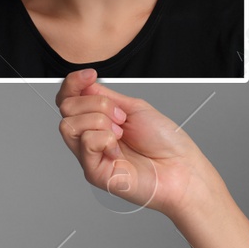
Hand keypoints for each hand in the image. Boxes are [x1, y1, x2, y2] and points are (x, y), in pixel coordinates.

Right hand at [55, 68, 221, 219]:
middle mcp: (90, 138)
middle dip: (97, 104)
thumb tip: (84, 85)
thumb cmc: (165, 142)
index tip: (90, 75)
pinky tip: (118, 149)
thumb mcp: (135, 108)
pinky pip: (85, 142)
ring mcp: (90, 155)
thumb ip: (106, 97)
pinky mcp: (93, 172)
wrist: (182, 168)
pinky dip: (105, 138)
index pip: (69, 99)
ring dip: (100, 121)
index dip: (73, 83)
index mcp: (99, 121)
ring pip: (69, 124)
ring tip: (121, 133)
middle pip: (66, 108)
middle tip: (121, 118)